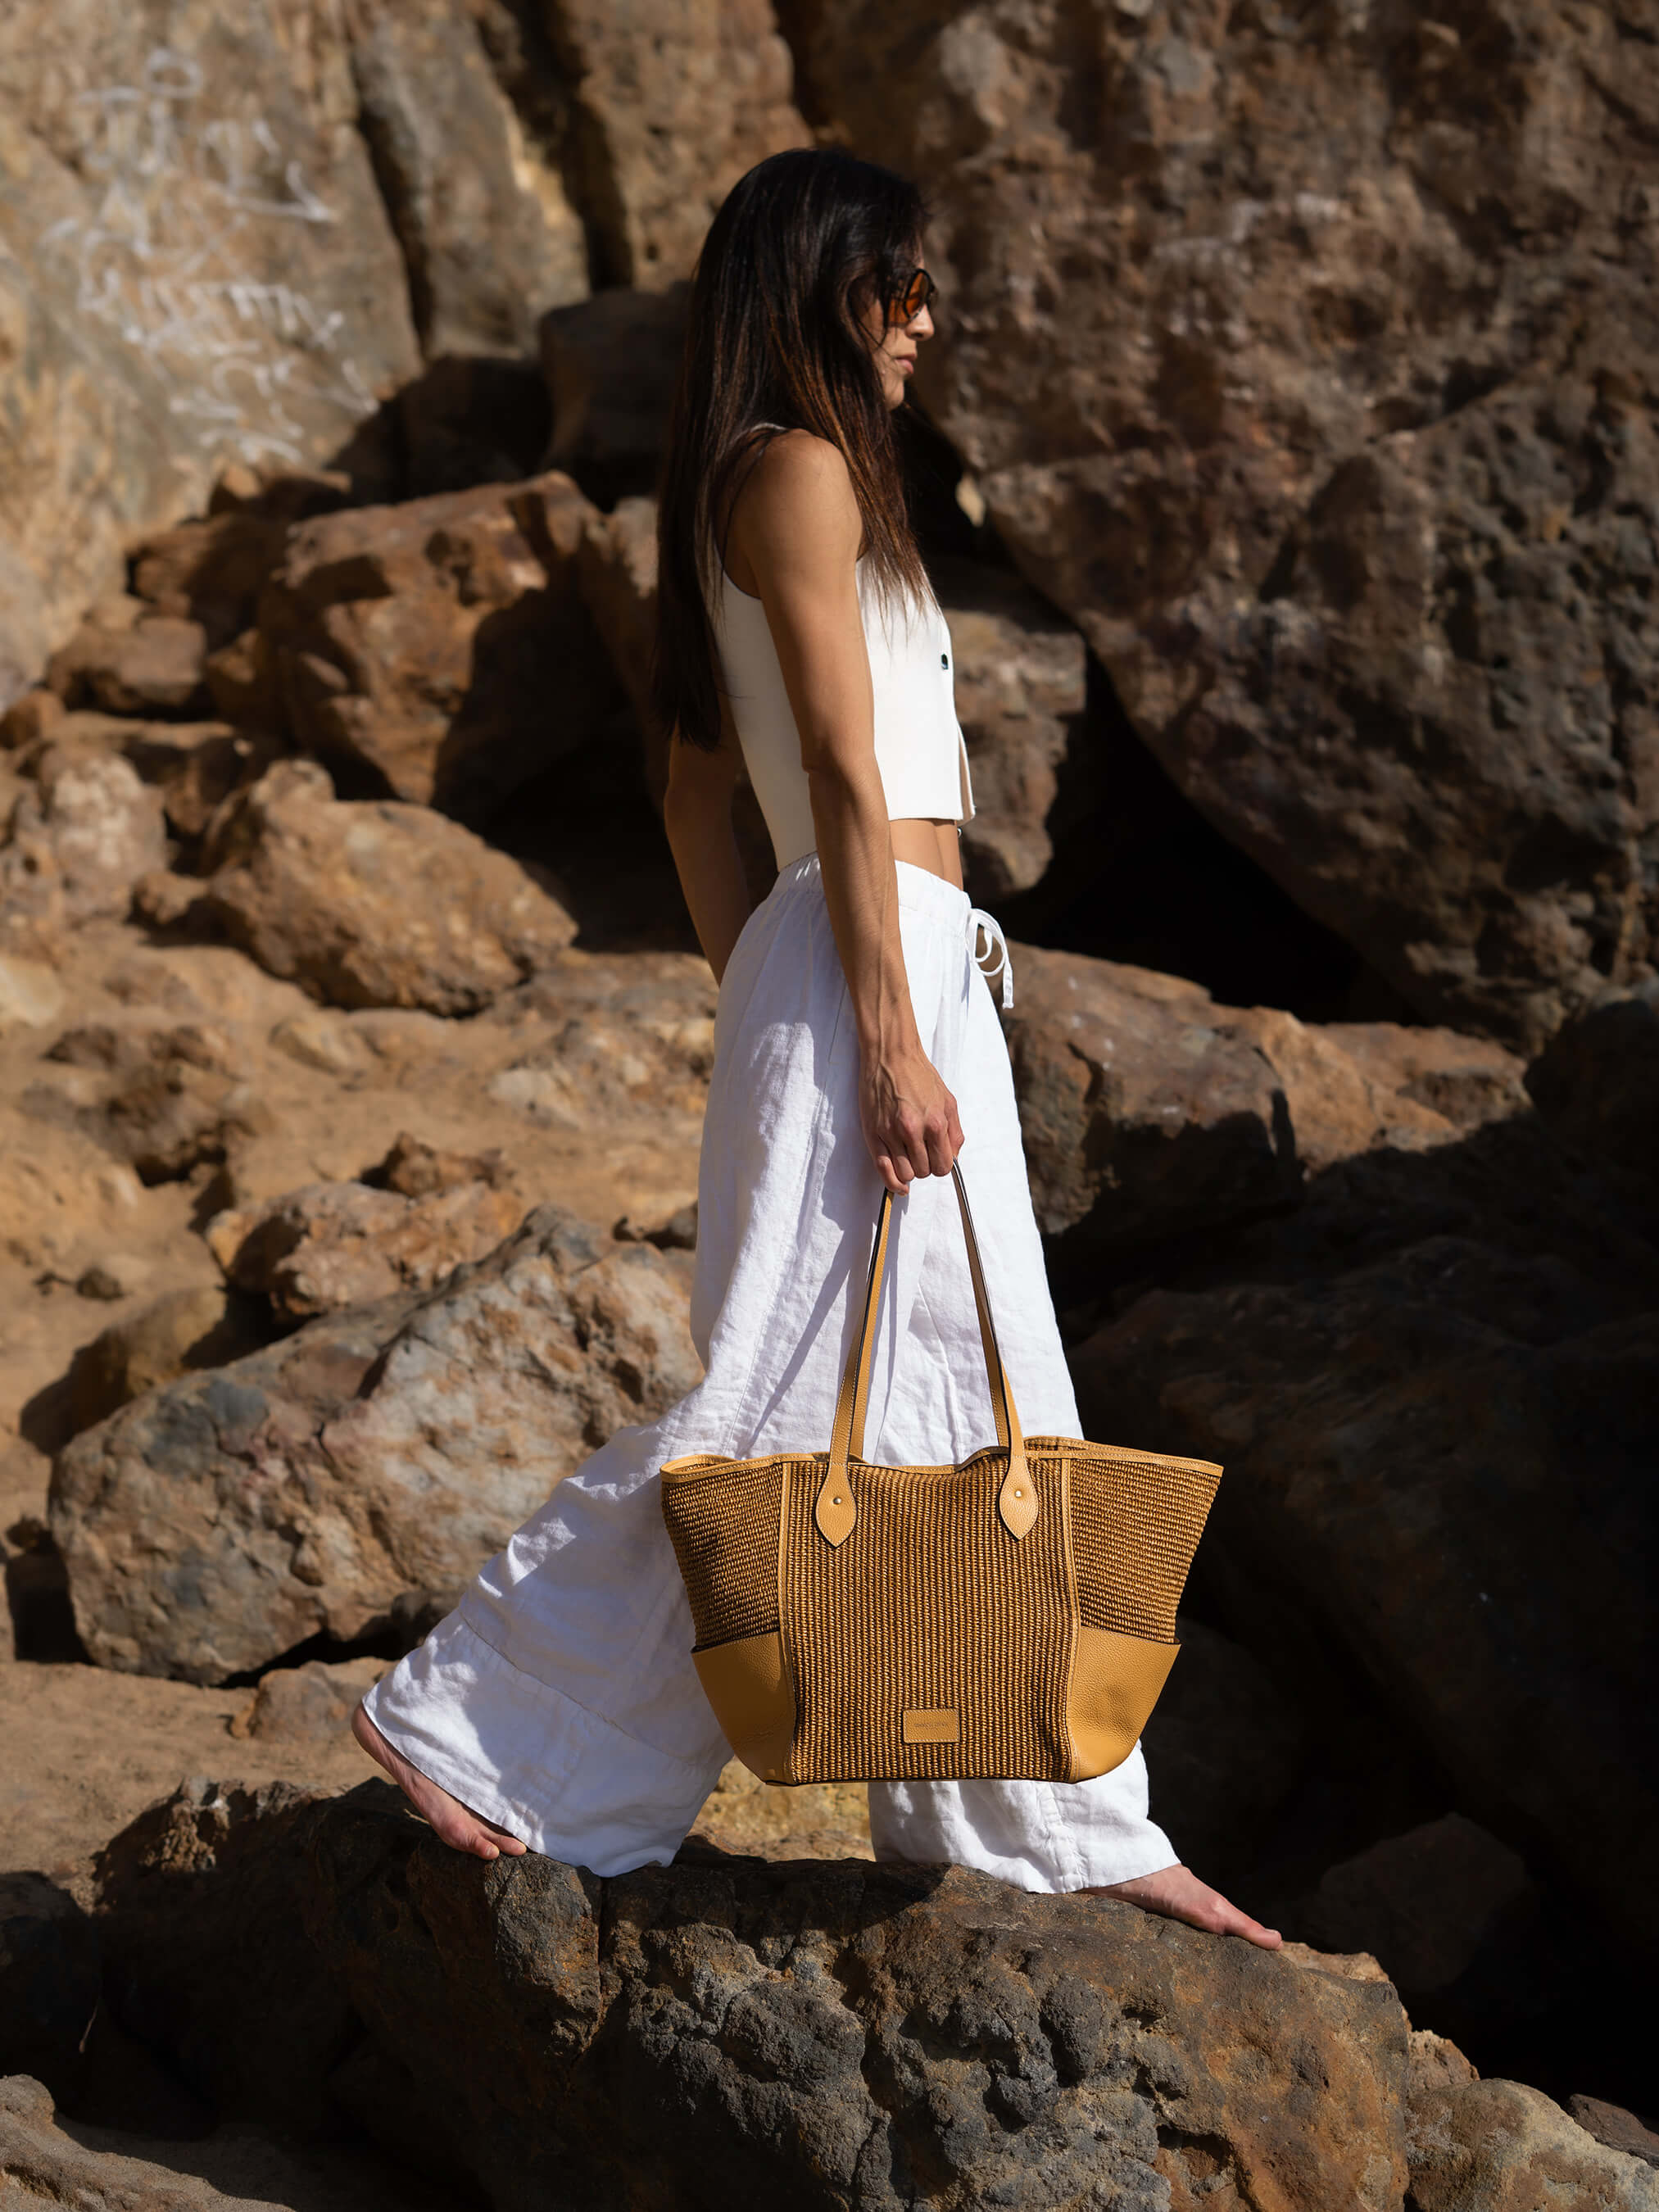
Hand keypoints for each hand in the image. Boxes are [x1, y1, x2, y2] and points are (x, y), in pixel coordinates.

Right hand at [859, 1040, 964, 1193]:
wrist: (891, 1056)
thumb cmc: (920, 1076)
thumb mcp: (948, 1101)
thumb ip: (954, 1132)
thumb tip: (953, 1157)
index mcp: (936, 1122)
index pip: (943, 1165)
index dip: (941, 1166)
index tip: (937, 1159)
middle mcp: (913, 1130)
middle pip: (924, 1172)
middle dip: (926, 1167)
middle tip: (922, 1153)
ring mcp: (891, 1133)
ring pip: (905, 1174)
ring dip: (909, 1172)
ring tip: (908, 1158)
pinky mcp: (873, 1133)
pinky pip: (883, 1169)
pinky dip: (892, 1183)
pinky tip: (898, 1186)